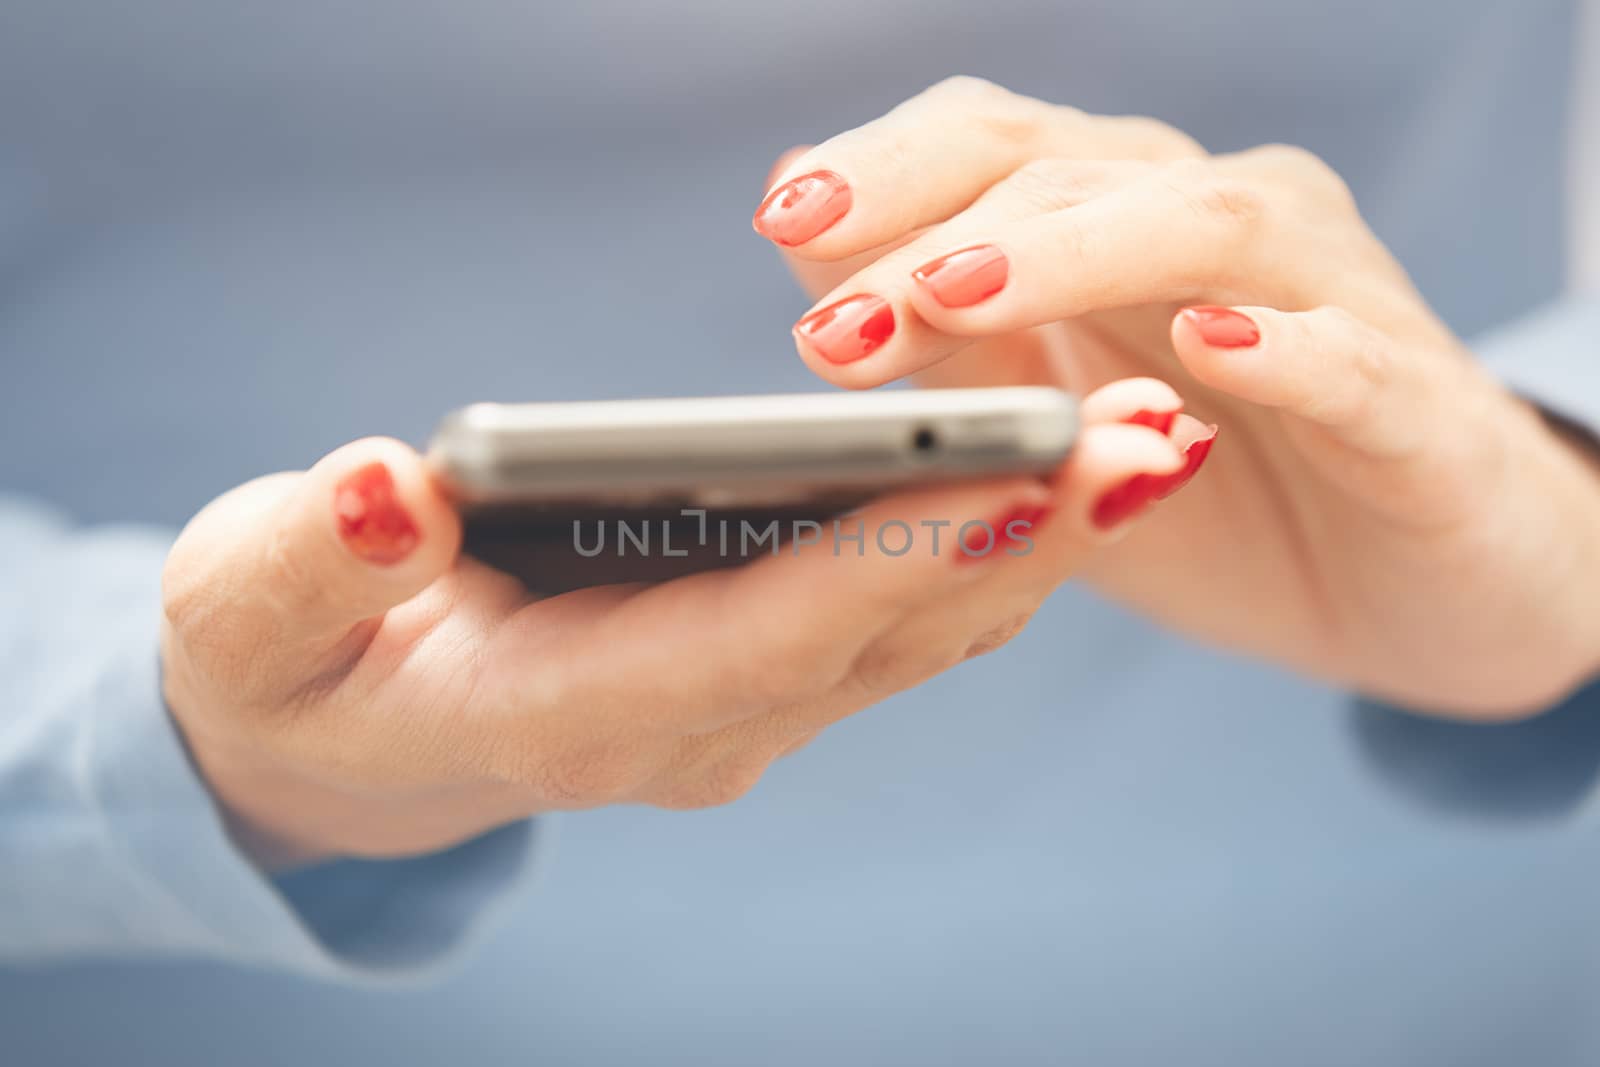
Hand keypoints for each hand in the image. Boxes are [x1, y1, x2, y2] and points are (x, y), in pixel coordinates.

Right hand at [160, 402, 1204, 864]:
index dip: (885, 560)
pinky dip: (995, 539)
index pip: (756, 637)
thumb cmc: (291, 657)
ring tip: (1156, 438)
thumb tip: (390, 485)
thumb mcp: (252, 610)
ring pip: (921, 627)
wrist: (348, 733)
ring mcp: (740, 708)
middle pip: (882, 632)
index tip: (1016, 481)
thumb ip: (311, 562)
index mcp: (566, 713)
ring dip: (1042, 536)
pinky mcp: (765, 669)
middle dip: (1024, 537)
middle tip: (1159, 440)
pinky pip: (905, 612)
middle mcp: (688, 726)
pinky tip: (1074, 466)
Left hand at [755, 76, 1599, 717]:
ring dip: (1069, 254)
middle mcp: (1217, 223)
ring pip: (1204, 228)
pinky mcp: (1415, 405)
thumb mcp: (1047, 422)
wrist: (1414, 581)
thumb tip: (795, 208)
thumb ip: (935, 328)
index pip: (989, 145)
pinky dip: (1284, 346)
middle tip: (831, 324)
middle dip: (932, 234)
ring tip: (958, 296)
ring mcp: (1328, 298)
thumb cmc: (1214, 496)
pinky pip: (1353, 358)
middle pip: (1070, 169)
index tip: (779, 220)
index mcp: (1115, 219)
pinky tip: (1207, 352)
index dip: (883, 173)